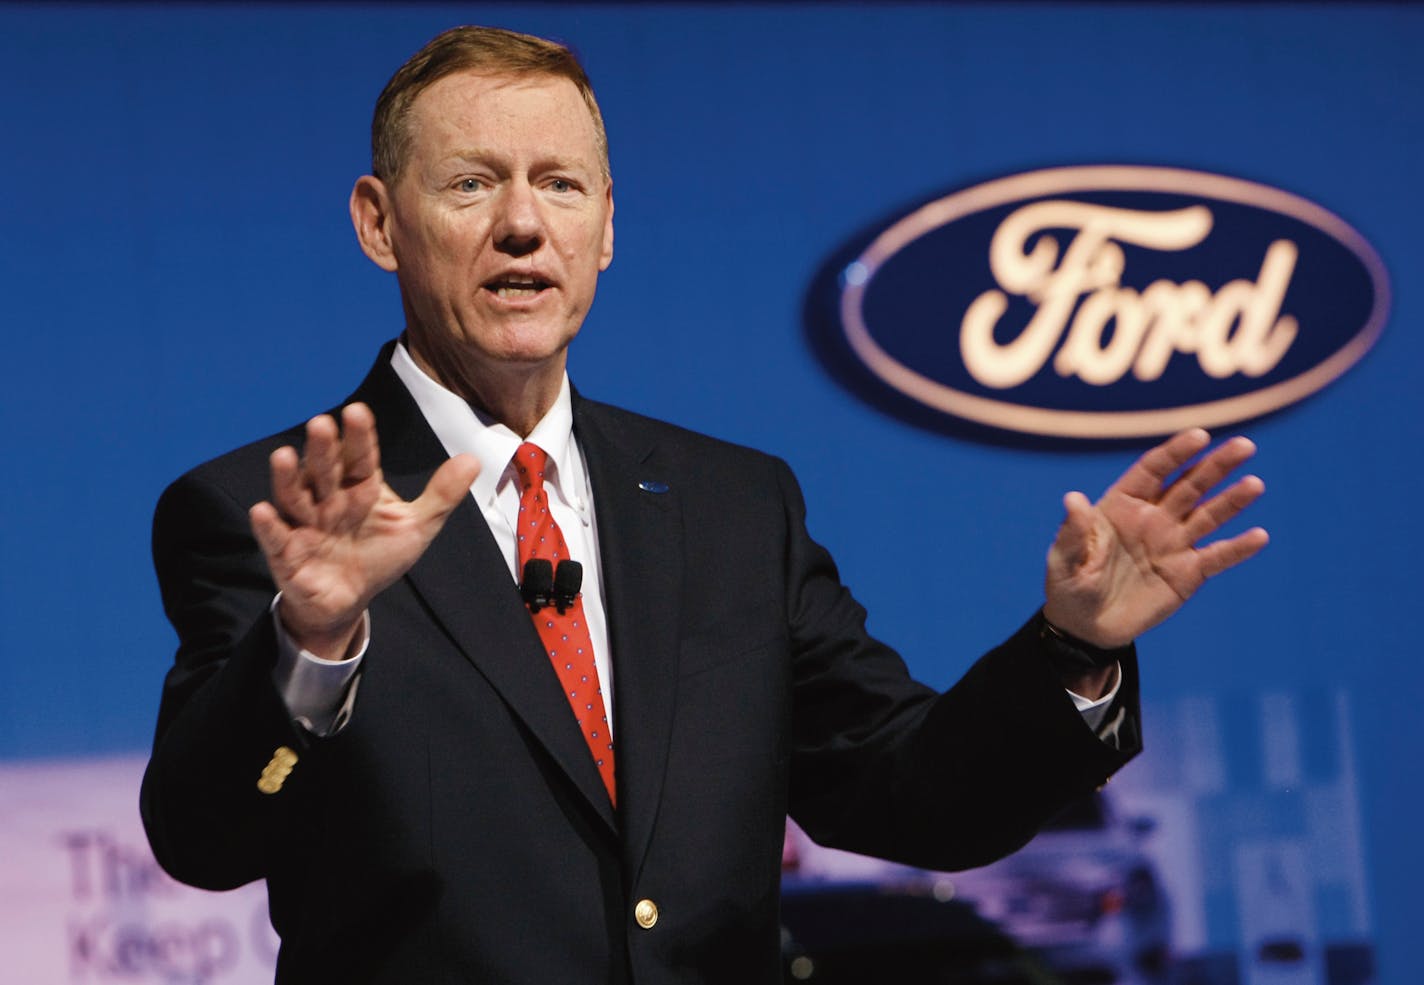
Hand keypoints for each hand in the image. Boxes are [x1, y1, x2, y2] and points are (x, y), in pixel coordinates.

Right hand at [249, 403, 479, 659]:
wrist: (348, 601)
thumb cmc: (377, 556)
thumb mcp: (416, 527)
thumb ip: (440, 495)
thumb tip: (474, 459)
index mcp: (359, 487)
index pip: (360, 457)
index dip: (359, 437)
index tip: (357, 412)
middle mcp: (328, 498)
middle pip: (325, 470)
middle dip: (323, 449)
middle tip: (321, 423)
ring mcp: (304, 523)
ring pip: (294, 496)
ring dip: (288, 477)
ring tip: (284, 456)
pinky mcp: (286, 553)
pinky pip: (275, 537)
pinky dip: (268, 526)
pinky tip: (263, 511)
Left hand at [1042, 428, 1267, 648]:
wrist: (1087, 626)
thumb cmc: (1069, 585)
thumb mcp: (1065, 558)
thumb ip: (1075, 531)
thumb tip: (1072, 498)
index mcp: (1123, 504)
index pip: (1154, 470)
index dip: (1176, 452)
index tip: (1200, 436)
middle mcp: (1154, 517)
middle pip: (1190, 484)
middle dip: (1216, 465)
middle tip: (1245, 446)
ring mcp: (1174, 543)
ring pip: (1209, 515)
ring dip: (1233, 500)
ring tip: (1255, 484)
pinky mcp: (1188, 572)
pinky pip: (1217, 556)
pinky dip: (1238, 548)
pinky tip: (1259, 536)